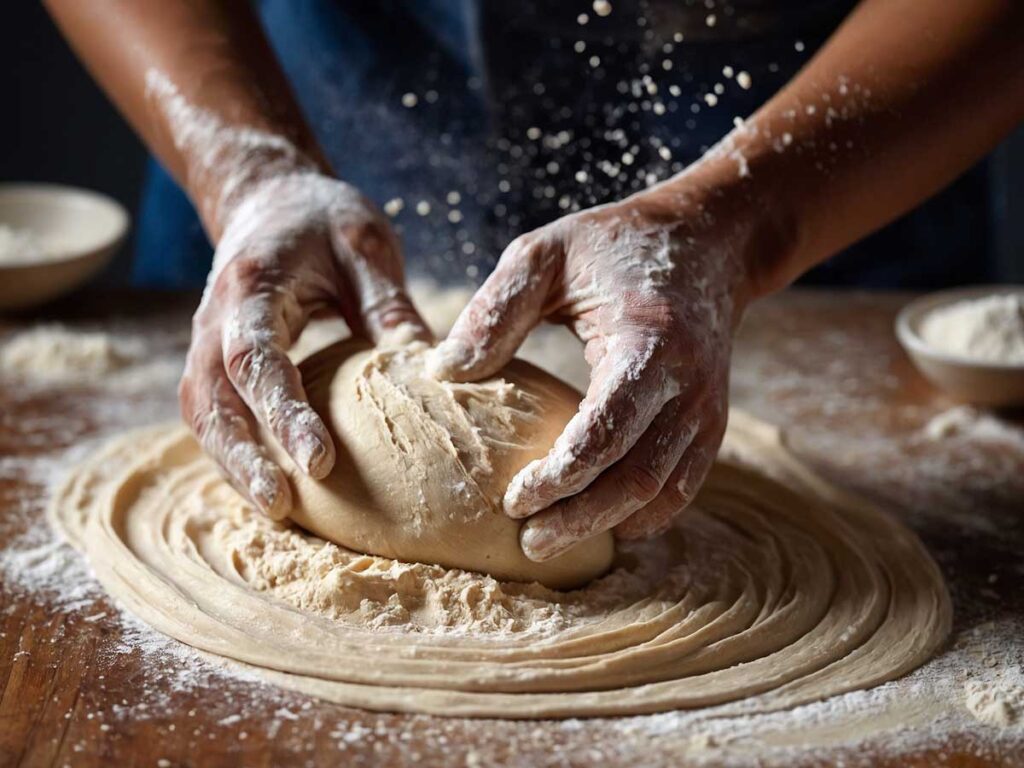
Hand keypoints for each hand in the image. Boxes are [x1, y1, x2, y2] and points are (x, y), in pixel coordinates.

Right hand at [180, 172, 429, 517]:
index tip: (320, 461)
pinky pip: (216, 414)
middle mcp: (215, 320)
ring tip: (279, 511)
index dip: (282, 413)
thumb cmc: (321, 219)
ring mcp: (208, 343)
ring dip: (233, 465)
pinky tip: (273, 484)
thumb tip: (435, 369)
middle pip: (211, 400)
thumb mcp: (364, 245)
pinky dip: (236, 451)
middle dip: (242, 457)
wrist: (269, 198)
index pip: (256, 358)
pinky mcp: (217, 362)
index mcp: (251, 287)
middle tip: (282, 506)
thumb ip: (388, 303)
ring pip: (204, 415)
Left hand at [430, 183, 753, 561]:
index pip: (607, 429)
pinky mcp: (710, 422)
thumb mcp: (546, 253)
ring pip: (663, 491)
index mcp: (649, 341)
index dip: (561, 474)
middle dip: (582, 517)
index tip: (513, 500)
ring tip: (551, 542)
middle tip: (528, 543)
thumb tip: (443, 371)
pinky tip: (602, 525)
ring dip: (609, 525)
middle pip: (638, 476)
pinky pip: (682, 485)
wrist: (708, 243)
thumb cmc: (615, 245)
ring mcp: (708, 408)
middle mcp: (689, 383)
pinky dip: (644, 515)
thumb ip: (495, 308)